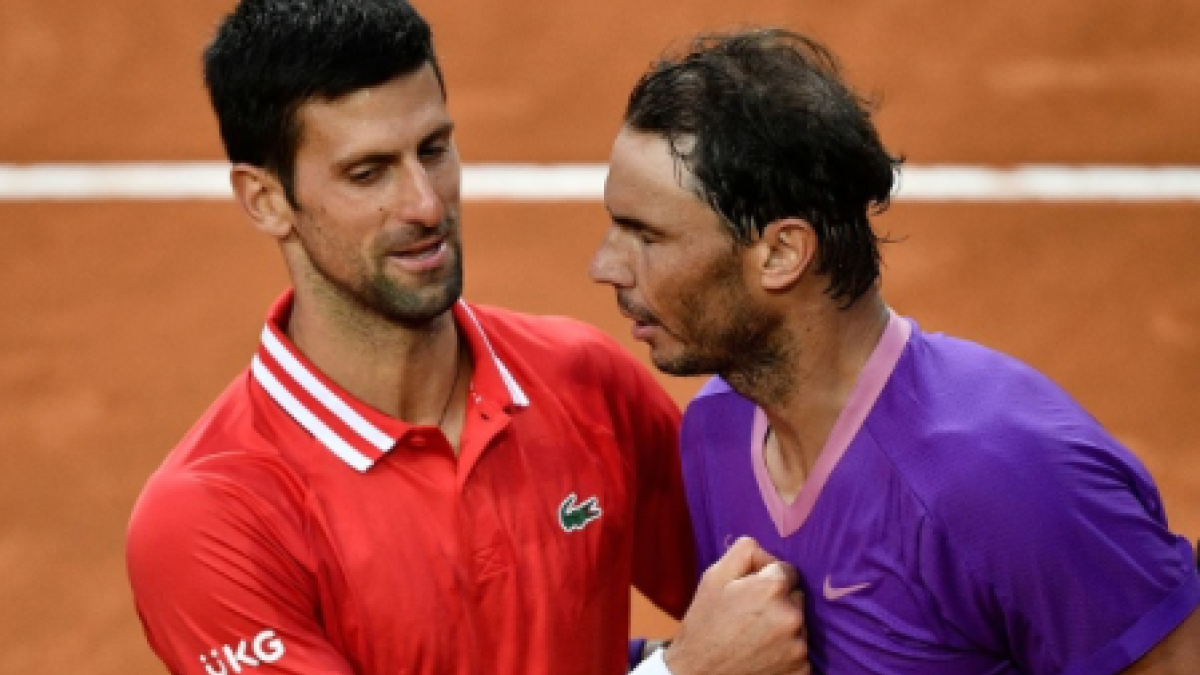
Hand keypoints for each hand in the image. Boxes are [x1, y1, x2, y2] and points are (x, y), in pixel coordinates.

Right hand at [664, 537, 808, 674]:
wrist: (698, 674)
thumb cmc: (704, 623)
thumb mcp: (714, 577)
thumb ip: (744, 551)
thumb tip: (766, 550)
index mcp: (773, 588)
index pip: (788, 571)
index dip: (768, 579)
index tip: (751, 593)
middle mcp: (792, 616)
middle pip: (797, 597)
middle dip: (780, 602)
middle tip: (752, 616)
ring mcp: (799, 647)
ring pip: (800, 625)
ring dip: (785, 628)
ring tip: (756, 637)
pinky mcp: (802, 671)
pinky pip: (801, 652)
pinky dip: (787, 652)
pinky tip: (765, 655)